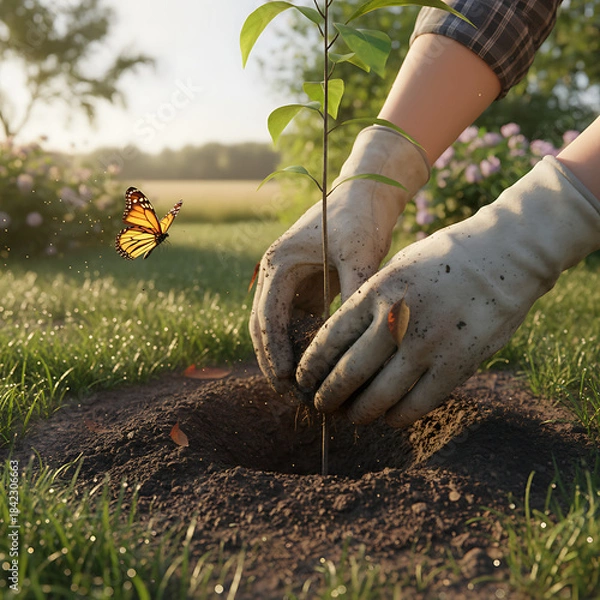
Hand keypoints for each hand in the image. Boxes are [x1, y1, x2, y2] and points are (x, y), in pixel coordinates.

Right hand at [250, 127, 428, 392]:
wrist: (366, 192)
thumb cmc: (360, 217)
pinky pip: (295, 324)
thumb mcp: (360, 254)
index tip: (286, 381)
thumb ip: (356, 293)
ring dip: (283, 358)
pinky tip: (315, 369)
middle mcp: (275, 274)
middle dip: (272, 361)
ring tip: (299, 391)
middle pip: (263, 327)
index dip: (274, 351)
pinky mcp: (304, 288)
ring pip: (276, 329)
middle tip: (290, 395)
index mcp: (279, 263)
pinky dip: (299, 347)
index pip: (268, 316)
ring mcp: (287, 282)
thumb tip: (364, 339)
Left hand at [297, 157, 599, 425]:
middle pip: (349, 373)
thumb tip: (341, 343)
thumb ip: (369, 303)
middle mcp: (397, 319)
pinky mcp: (458, 364)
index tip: (304, 381)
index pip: (329, 339)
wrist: (505, 255)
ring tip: (353, 416)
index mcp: (376, 292)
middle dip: (328, 397)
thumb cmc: (444, 260)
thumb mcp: (396, 268)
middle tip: (321, 407)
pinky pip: (418, 404)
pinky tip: (390, 417)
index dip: (312, 367)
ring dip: (360, 413)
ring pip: (380, 396)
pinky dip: (398, 416)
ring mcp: (428, 344)